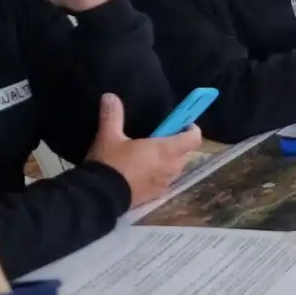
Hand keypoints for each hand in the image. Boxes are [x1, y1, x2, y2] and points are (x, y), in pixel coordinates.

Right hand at [86, 94, 202, 206]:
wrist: (100, 198)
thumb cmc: (110, 164)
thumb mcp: (108, 136)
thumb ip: (112, 115)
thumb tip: (110, 96)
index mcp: (167, 150)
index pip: (194, 137)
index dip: (191, 128)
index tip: (180, 122)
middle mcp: (171, 166)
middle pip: (186, 151)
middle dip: (178, 143)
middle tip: (160, 136)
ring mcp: (165, 182)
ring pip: (177, 166)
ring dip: (170, 158)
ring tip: (150, 153)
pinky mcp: (156, 194)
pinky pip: (166, 179)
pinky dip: (161, 172)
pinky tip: (143, 170)